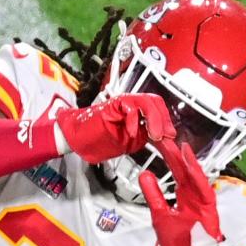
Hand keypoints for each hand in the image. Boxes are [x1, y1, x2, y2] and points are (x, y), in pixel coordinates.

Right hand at [56, 94, 174, 163]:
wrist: (74, 140)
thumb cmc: (95, 141)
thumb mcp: (127, 144)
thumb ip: (142, 138)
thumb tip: (158, 137)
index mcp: (135, 113)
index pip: (157, 110)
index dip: (166, 122)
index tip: (170, 137)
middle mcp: (130, 105)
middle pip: (155, 102)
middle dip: (164, 119)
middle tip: (166, 136)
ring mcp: (122, 103)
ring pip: (146, 101)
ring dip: (154, 118)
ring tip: (156, 134)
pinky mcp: (112, 105)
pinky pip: (130, 106)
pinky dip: (134, 119)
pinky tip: (134, 131)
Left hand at [139, 141, 222, 245]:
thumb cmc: (176, 239)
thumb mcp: (160, 213)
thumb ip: (153, 194)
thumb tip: (144, 174)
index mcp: (183, 193)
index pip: (176, 170)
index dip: (169, 156)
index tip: (161, 141)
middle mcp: (194, 193)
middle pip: (185, 170)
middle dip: (177, 154)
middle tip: (168, 137)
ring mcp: (202, 199)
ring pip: (195, 176)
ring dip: (189, 162)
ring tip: (180, 147)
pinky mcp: (208, 207)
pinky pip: (203, 189)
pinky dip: (197, 177)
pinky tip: (191, 166)